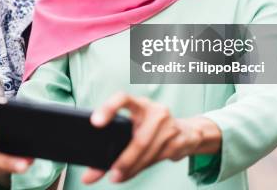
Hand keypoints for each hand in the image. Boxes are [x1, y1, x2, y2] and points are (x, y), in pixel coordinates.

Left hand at [82, 93, 212, 183]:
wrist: (186, 132)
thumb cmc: (151, 127)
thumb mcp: (134, 125)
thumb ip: (114, 140)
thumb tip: (90, 173)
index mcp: (140, 104)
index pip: (123, 98)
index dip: (109, 108)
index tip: (95, 122)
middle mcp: (155, 112)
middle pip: (139, 139)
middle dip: (124, 159)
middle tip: (110, 173)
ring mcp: (168, 128)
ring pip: (147, 152)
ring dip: (130, 168)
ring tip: (117, 177)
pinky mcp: (176, 143)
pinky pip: (154, 160)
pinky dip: (138, 169)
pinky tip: (129, 174)